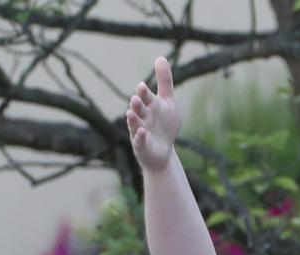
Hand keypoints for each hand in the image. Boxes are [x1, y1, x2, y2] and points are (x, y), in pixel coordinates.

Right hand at [126, 57, 181, 172]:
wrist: (164, 151)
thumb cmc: (165, 124)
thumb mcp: (169, 101)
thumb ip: (164, 81)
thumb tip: (160, 57)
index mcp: (149, 105)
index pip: (145, 96)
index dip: (143, 92)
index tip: (142, 87)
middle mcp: (142, 116)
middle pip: (138, 108)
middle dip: (137, 104)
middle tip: (136, 99)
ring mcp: (140, 131)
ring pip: (135, 123)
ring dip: (133, 119)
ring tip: (131, 113)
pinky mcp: (141, 145)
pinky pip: (139, 141)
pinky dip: (140, 137)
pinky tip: (142, 132)